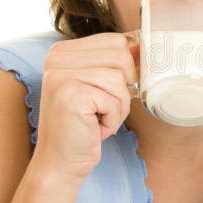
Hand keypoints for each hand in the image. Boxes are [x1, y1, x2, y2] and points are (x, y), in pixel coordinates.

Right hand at [34, 32, 138, 180]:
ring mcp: (61, 75)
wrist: (61, 162)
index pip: (116, 41)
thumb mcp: (99, 86)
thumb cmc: (84, 125)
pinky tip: (94, 127)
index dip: (129, 65)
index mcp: (63, 51)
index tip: (120, 86)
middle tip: (107, 107)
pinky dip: (113, 119)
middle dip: (124, 88)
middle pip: (121, 56)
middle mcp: (57, 58)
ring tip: (99, 118)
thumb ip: (115, 62)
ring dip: (118, 106)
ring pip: (119, 79)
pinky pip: (115, 100)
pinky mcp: (70, 95)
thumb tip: (145, 45)